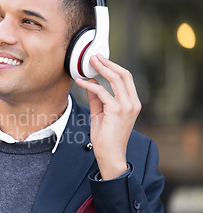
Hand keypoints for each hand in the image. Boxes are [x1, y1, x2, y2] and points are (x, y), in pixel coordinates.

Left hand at [75, 54, 141, 179]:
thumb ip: (96, 99)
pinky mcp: (116, 111)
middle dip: (108, 63)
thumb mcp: (100, 114)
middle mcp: (132, 103)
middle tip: (94, 57)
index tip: (100, 60)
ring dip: (101, 69)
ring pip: (115, 79)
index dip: (113, 66)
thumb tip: (89, 83)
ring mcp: (126, 106)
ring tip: (89, 63)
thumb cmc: (106, 138)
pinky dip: (89, 85)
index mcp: (132, 103)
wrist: (110, 155)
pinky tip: (80, 82)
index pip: (126, 78)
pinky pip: (101, 92)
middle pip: (124, 74)